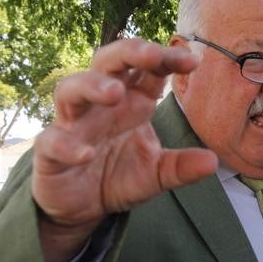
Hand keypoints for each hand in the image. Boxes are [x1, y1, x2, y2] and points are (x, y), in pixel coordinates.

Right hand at [32, 39, 217, 261]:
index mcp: (130, 102)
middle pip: (105, 62)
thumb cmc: (118, 176)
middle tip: (151, 54)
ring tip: (114, 93)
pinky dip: (68, 144)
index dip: (165, 59)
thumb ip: (181, 167)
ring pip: (70, 90)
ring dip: (91, 86)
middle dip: (127, 53)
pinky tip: (86, 153)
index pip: (146, 69)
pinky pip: (52, 141)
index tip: (191, 61)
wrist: (83, 209)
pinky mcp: (49, 152)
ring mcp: (71, 125)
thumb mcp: (156, 174)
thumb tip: (213, 162)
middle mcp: (99, 106)